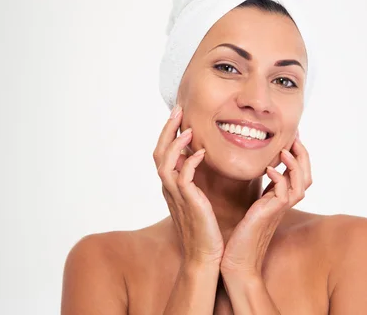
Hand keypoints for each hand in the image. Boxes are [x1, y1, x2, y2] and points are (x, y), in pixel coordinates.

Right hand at [153, 105, 223, 266]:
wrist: (206, 256)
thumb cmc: (207, 229)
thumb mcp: (201, 200)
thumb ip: (199, 181)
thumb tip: (206, 161)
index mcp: (172, 186)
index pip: (164, 154)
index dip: (169, 133)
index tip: (180, 115)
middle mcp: (170, 188)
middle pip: (159, 152)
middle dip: (168, 129)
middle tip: (178, 110)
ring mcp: (176, 196)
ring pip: (165, 162)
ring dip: (176, 142)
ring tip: (188, 127)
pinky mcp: (188, 203)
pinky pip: (183, 177)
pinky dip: (190, 162)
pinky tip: (201, 153)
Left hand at [220, 134, 312, 277]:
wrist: (237, 262)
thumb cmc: (240, 236)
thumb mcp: (252, 207)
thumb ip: (260, 191)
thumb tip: (257, 170)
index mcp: (280, 200)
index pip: (299, 174)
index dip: (298, 155)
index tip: (290, 137)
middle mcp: (284, 204)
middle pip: (308, 176)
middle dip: (303, 155)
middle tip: (295, 136)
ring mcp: (279, 210)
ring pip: (302, 183)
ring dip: (295, 164)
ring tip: (285, 149)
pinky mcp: (270, 215)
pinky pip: (284, 194)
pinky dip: (279, 179)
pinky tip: (268, 170)